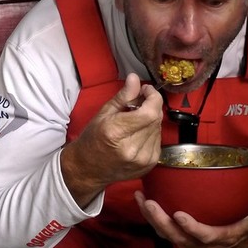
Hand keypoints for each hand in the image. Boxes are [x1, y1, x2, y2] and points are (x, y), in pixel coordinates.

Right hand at [60, 73, 163, 206]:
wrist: (88, 169)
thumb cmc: (92, 139)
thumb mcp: (103, 113)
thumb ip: (123, 96)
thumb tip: (135, 78)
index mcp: (116, 132)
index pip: (150, 112)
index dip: (153, 97)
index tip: (146, 90)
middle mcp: (132, 148)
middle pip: (156, 119)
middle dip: (151, 105)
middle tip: (139, 101)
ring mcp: (143, 159)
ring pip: (159, 129)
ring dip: (151, 119)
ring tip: (136, 118)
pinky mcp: (150, 164)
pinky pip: (158, 140)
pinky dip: (151, 132)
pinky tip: (138, 132)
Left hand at [135, 171, 247, 247]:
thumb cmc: (246, 226)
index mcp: (222, 238)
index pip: (205, 237)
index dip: (192, 228)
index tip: (179, 215)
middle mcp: (202, 245)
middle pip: (178, 238)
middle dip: (161, 222)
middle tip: (150, 203)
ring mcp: (189, 244)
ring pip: (166, 235)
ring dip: (151, 218)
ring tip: (141, 198)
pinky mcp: (180, 238)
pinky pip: (163, 230)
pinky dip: (151, 217)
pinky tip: (143, 199)